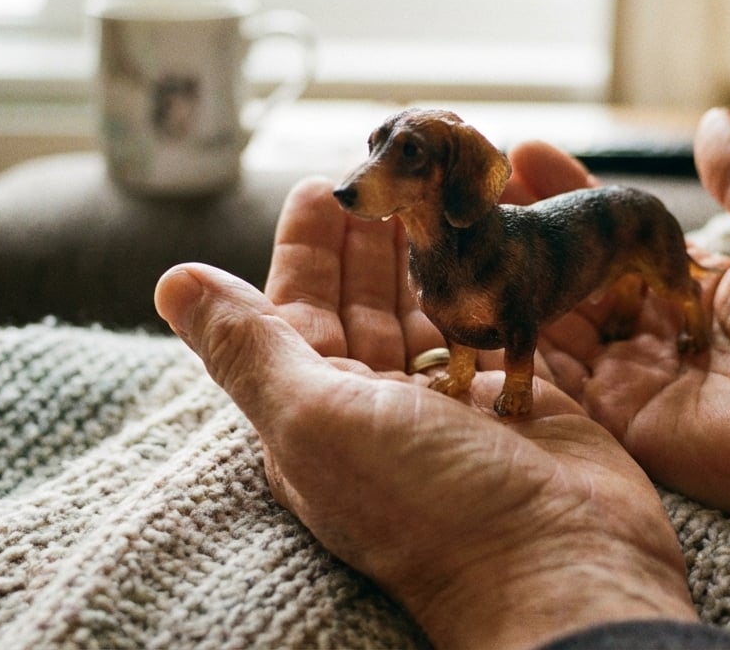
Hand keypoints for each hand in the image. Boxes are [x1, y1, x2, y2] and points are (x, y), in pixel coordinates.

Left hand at [153, 180, 696, 649]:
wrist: (557, 561)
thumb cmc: (426, 501)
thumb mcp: (315, 420)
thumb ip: (247, 347)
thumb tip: (172, 281)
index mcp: (318, 414)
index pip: (297, 312)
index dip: (305, 248)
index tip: (322, 184)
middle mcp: (379, 407)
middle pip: (363, 303)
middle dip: (367, 235)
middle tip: (385, 169)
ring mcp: (450, 402)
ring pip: (425, 306)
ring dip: (423, 248)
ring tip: (432, 188)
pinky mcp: (513, 392)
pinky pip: (486, 320)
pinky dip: (482, 275)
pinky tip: (488, 235)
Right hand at [518, 109, 729, 592]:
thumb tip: (714, 121)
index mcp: (697, 284)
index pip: (614, 232)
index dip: (572, 193)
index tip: (525, 152)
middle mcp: (659, 332)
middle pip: (574, 276)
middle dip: (527, 230)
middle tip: (472, 188)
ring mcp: (639, 380)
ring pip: (555, 324)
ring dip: (510, 278)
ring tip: (459, 229)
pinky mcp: (627, 425)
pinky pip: (558, 384)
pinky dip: (512, 344)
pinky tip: (470, 298)